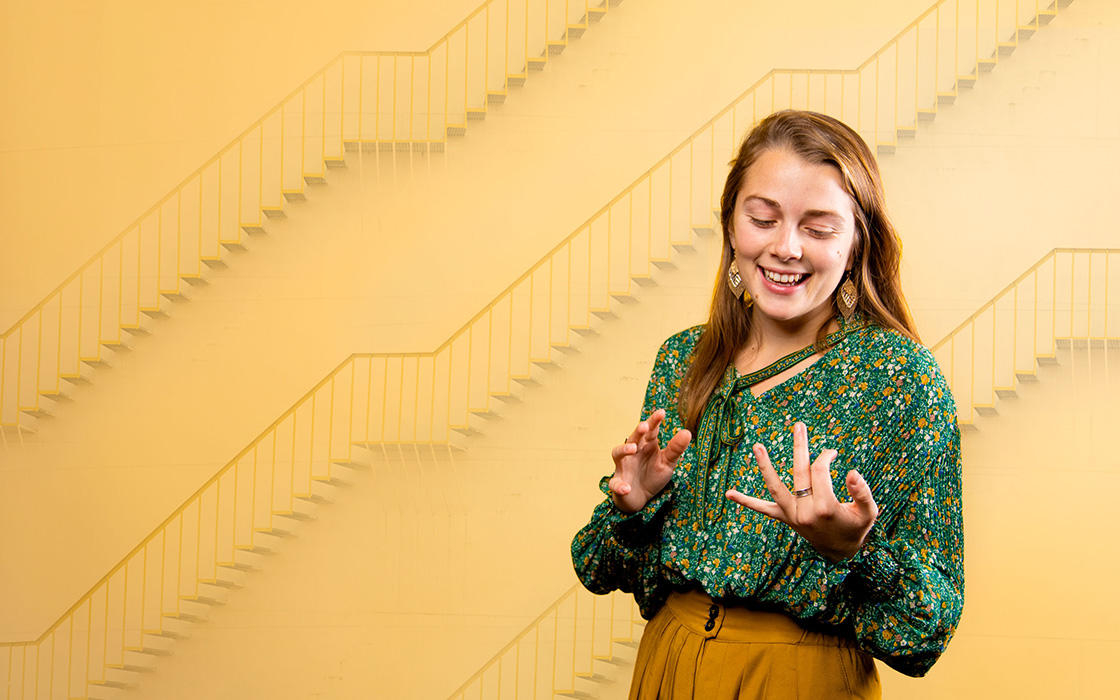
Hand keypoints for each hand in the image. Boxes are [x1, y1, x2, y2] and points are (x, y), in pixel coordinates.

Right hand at [608, 409, 691, 513]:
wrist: (640, 498)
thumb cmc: (653, 476)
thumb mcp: (667, 463)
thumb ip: (675, 448)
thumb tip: (687, 432)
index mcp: (647, 446)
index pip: (651, 431)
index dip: (654, 421)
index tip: (661, 412)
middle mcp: (633, 452)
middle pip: (634, 438)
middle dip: (638, 432)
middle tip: (644, 426)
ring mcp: (624, 467)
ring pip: (618, 454)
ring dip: (624, 449)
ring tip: (632, 449)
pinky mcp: (618, 483)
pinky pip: (615, 483)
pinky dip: (619, 485)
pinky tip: (626, 488)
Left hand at [725, 421, 877, 562]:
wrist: (841, 552)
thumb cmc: (857, 528)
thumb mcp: (868, 513)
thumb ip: (862, 493)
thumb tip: (852, 472)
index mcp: (826, 508)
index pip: (821, 471)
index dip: (827, 458)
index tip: (833, 454)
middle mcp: (806, 511)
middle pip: (800, 472)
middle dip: (800, 446)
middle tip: (799, 425)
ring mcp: (792, 515)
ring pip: (776, 488)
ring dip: (766, 467)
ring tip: (757, 446)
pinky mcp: (785, 519)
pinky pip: (763, 510)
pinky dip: (746, 502)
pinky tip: (729, 494)